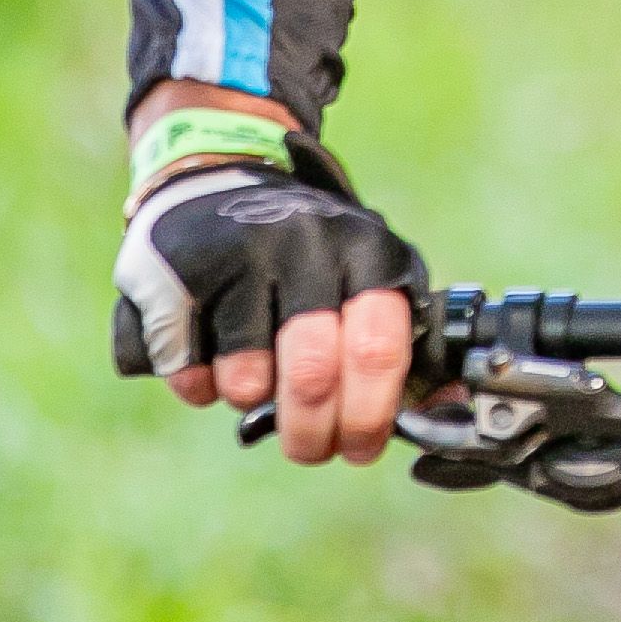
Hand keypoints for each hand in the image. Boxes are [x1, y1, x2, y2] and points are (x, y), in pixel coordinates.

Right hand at [111, 139, 430, 466]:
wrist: (214, 172)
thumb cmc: (305, 249)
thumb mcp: (364, 272)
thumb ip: (397, 341)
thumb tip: (443, 417)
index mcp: (365, 248)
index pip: (379, 349)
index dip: (369, 416)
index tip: (360, 448)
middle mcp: (306, 244)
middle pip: (312, 376)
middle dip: (311, 434)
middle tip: (308, 448)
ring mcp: (238, 254)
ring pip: (246, 381)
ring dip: (250, 400)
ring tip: (255, 376)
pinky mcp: (177, 273)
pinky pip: (190, 373)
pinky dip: (199, 386)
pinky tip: (208, 350)